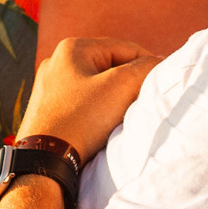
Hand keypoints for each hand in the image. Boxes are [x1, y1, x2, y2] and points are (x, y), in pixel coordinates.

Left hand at [17, 37, 158, 160]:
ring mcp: (50, 86)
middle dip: (130, 82)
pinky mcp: (48, 109)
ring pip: (97, 85)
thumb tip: (162, 62)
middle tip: (144, 101)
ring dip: (115, 97)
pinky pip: (82, 102)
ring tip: (124, 115)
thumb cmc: (81, 119)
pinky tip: (103, 125)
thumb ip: (146, 68)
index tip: (163, 85)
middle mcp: (57, 62)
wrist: (44, 160)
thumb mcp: (120, 87)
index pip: (126, 48)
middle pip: (110, 66)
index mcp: (73, 48)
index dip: (149, 64)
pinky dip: (98, 109)